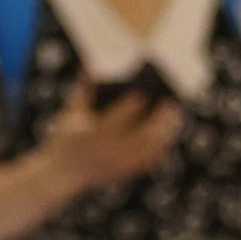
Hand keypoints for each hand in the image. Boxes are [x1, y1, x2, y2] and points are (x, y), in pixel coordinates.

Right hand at [50, 85, 178, 187]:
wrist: (64, 173)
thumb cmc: (68, 137)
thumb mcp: (71, 114)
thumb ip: (84, 91)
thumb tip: (89, 67)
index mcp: (90, 135)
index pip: (113, 120)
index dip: (129, 107)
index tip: (142, 94)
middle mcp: (106, 152)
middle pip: (139, 137)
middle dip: (157, 121)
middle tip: (171, 104)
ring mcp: (117, 165)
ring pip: (147, 150)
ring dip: (164, 133)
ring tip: (176, 116)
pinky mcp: (125, 173)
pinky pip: (148, 161)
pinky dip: (160, 148)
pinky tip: (170, 135)